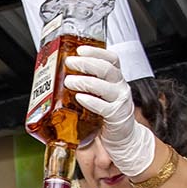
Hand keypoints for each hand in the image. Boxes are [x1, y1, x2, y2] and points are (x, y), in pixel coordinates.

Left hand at [64, 45, 155, 177]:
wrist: (124, 138)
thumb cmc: (108, 115)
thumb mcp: (101, 95)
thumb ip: (88, 84)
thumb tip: (62, 74)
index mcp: (116, 79)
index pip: (111, 59)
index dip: (97, 52)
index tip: (81, 49)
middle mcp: (120, 87)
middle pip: (106, 69)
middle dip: (86, 63)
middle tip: (70, 62)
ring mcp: (120, 101)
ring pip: (104, 85)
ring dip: (85, 81)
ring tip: (69, 81)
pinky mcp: (117, 117)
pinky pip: (104, 107)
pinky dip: (91, 101)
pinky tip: (80, 97)